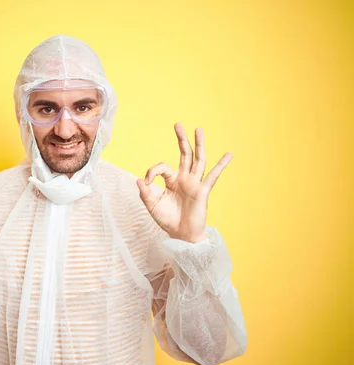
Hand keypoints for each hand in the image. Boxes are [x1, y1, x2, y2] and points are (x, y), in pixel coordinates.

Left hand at [137, 123, 231, 242]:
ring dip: (198, 144)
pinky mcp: (203, 191)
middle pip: (184, 154)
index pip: (162, 167)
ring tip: (199, 129)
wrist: (181, 235)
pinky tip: (229, 154)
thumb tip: (138, 179)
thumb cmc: (167, 220)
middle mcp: (184, 178)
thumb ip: (145, 193)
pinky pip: (213, 176)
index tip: (146, 182)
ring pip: (198, 160)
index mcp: (171, 180)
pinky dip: (221, 165)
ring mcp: (194, 183)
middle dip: (181, 139)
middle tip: (177, 124)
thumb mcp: (152, 205)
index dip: (152, 171)